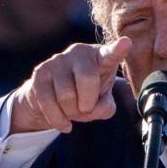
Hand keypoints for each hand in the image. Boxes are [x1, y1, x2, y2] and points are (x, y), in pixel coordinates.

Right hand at [10, 38, 128, 133]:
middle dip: (87, 103)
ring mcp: (58, 60)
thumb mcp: (102, 103)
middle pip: (87, 80)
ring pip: (66, 95)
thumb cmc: (85, 96)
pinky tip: (64, 124)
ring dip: (71, 112)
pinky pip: (48, 102)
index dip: (118, 50)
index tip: (126, 43)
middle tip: (85, 108)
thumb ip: (106, 107)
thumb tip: (93, 109)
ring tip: (72, 111)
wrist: (53, 97)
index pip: (110, 54)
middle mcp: (79, 52)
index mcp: (100, 57)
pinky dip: (58, 120)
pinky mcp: (40, 72)